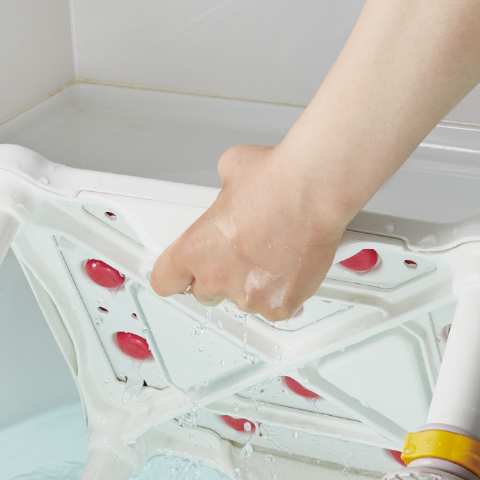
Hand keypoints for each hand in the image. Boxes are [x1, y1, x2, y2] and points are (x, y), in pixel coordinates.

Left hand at [150, 144, 350, 321]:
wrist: (315, 191)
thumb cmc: (277, 179)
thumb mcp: (231, 172)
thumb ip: (221, 196)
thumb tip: (230, 193)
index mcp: (195, 249)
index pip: (164, 280)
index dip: (174, 277)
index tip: (181, 275)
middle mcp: (217, 277)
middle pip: (205, 293)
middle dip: (220, 277)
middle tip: (240, 255)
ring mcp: (248, 296)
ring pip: (243, 300)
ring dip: (253, 284)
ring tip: (274, 254)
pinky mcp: (278, 307)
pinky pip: (274, 308)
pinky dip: (283, 292)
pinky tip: (291, 267)